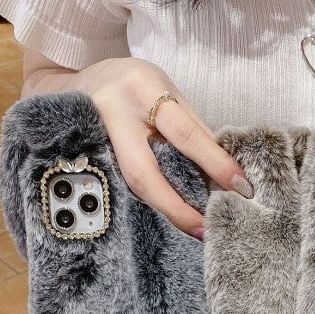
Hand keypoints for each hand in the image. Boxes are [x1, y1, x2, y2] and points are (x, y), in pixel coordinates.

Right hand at [25, 55, 251, 236]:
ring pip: (132, 184)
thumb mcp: (164, 91)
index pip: (186, 134)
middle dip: (178, 207)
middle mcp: (115, 112)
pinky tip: (168, 215)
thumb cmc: (131, 87)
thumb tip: (224, 168)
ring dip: (165, 209)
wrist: (74, 85)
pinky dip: (150, 201)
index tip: (240, 187)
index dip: (215, 164)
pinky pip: (123, 185)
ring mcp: (95, 138)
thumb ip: (191, 127)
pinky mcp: (88, 159)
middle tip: (204, 229)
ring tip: (192, 228)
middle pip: (146, 173)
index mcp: (142, 88)